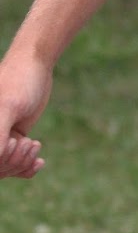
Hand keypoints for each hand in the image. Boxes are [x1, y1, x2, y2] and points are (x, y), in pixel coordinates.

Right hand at [0, 52, 51, 179]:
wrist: (35, 65)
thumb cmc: (19, 80)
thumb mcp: (9, 106)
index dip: (1, 158)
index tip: (15, 141)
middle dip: (14, 161)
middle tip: (31, 143)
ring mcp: (0, 137)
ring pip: (7, 167)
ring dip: (22, 163)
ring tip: (35, 145)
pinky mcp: (13, 137)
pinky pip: (17, 161)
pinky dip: (27, 167)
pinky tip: (39, 162)